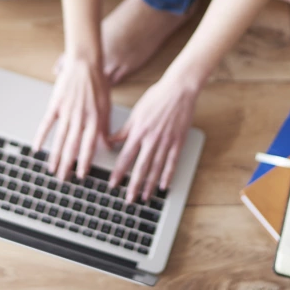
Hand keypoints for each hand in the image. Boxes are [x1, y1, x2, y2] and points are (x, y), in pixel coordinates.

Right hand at [32, 56, 110, 181]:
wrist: (85, 63)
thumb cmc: (98, 83)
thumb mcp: (106, 106)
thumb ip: (106, 127)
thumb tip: (109, 145)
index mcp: (94, 119)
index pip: (89, 146)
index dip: (84, 162)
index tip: (81, 176)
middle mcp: (80, 118)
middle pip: (72, 146)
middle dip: (67, 165)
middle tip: (63, 179)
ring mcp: (66, 112)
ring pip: (59, 139)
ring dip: (55, 156)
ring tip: (52, 169)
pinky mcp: (55, 105)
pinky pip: (46, 124)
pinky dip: (40, 137)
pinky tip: (36, 148)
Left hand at [109, 76, 198, 203]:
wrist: (179, 89)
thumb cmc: (156, 97)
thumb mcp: (135, 112)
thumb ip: (124, 130)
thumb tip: (110, 141)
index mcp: (138, 131)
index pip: (125, 156)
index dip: (118, 172)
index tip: (113, 184)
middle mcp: (151, 138)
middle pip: (140, 167)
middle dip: (134, 185)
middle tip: (129, 199)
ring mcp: (166, 141)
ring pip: (156, 168)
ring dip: (150, 185)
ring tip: (145, 197)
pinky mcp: (178, 141)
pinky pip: (172, 162)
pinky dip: (168, 175)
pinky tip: (164, 186)